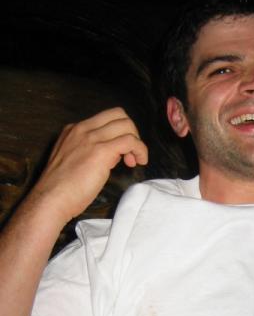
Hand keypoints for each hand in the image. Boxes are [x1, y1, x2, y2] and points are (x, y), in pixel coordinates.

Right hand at [32, 107, 147, 224]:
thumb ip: (90, 152)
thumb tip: (112, 155)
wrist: (51, 199)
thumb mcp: (73, 161)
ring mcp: (91, 139)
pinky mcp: (101, 151)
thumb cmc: (62, 189)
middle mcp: (82, 129)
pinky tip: (139, 162)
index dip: (118, 133)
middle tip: (130, 155)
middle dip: (131, 132)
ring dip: (137, 142)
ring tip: (133, 161)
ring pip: (126, 125)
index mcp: (74, 130)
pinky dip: (140, 150)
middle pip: (119, 115)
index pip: (105, 118)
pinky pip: (130, 141)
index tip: (121, 153)